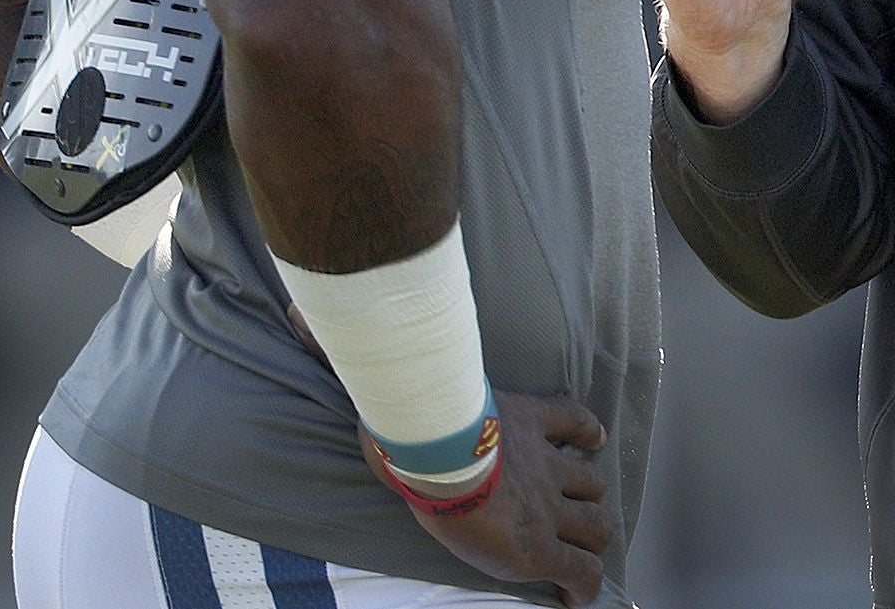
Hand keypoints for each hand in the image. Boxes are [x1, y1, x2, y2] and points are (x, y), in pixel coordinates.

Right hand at [288, 308, 615, 605]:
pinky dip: (585, 586)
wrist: (437, 453)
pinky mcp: (540, 548)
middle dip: (589, 492)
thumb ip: (357, 351)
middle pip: (591, 477)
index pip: (571, 417)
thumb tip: (297, 315)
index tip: (592, 437)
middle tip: (581, 507)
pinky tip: (578, 597)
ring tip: (585, 551)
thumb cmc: (418, 416)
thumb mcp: (404, 375)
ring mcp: (548, 506)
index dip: (586, 431)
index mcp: (523, 421)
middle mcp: (545, 463)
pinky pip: (580, 571)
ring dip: (593, 536)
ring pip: (597, 522)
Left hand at [355, 394, 613, 606]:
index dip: (587, 585)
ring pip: (593, 482)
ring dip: (590, 492)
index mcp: (533, 550)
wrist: (437, 455)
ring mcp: (548, 464)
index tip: (576, 591)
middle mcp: (551, 510)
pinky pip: (576, 421)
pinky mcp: (536, 422)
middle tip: (579, 540)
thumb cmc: (438, 508)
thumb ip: (502, 551)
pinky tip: (594, 437)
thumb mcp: (470, 552)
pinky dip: (588, 429)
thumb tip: (509, 547)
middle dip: (594, 538)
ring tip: (582, 492)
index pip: (584, 573)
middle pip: (597, 527)